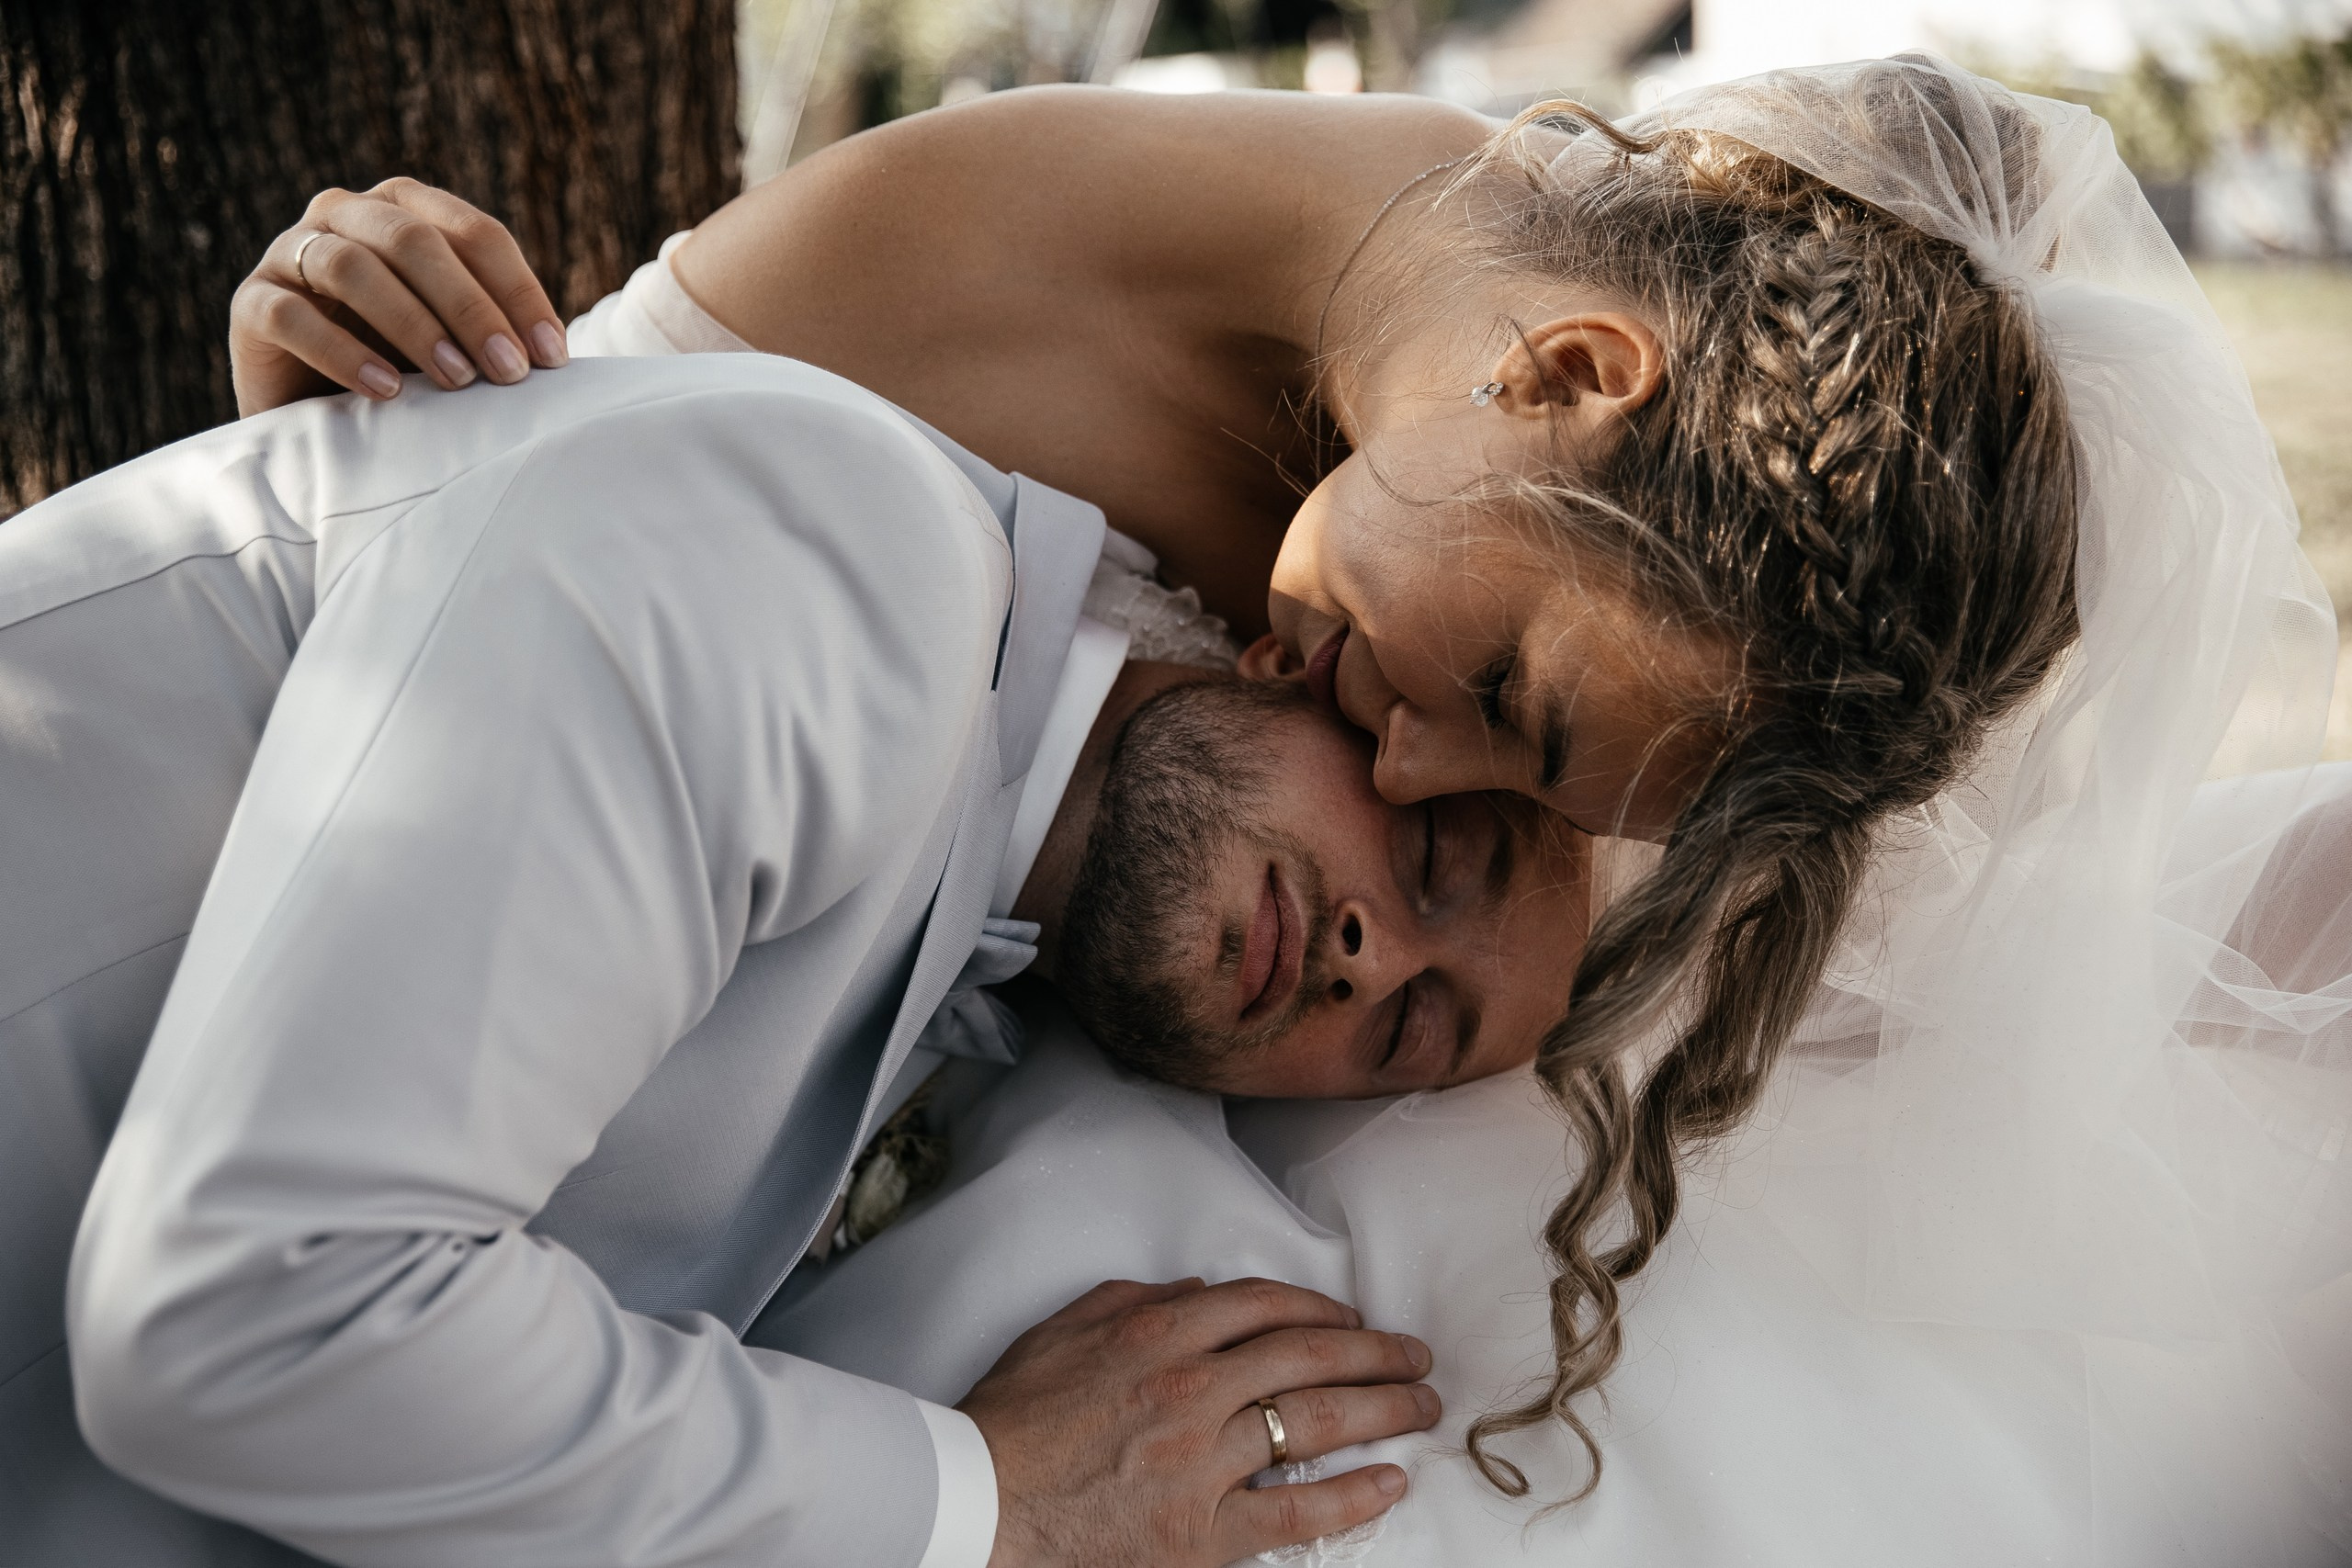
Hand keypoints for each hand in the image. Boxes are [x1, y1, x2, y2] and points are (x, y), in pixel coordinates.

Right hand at [229, 179, 569, 415]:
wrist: (313, 412)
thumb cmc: (402, 367)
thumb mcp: (457, 342)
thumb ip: (496, 332)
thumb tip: (559, 360)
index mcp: (407, 210)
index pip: (475, 233)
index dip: (518, 293)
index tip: (551, 359)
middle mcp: (346, 215)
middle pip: (413, 240)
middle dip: (471, 307)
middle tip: (508, 372)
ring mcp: (290, 253)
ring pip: (352, 267)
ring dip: (413, 324)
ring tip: (456, 380)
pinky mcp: (251, 303)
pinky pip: (292, 315)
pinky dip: (342, 353)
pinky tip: (386, 392)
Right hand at [959, 1277, 1439, 1567]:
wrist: (975, 1505)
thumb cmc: (1009, 1423)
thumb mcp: (1061, 1332)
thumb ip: (1134, 1303)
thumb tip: (1196, 1293)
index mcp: (1156, 1336)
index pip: (1262, 1305)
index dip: (1319, 1305)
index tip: (1350, 1313)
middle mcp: (1190, 1389)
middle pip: (1308, 1354)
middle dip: (1373, 1350)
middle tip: (1413, 1355)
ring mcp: (1201, 1462)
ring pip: (1315, 1422)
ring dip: (1381, 1408)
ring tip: (1420, 1404)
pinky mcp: (1202, 1532)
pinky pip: (1295, 1510)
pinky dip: (1351, 1496)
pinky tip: (1389, 1481)